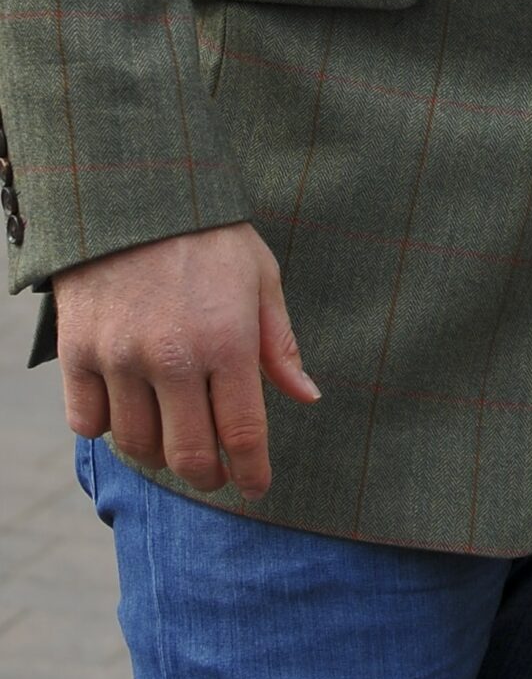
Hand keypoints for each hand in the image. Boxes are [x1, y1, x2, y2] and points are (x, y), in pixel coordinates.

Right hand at [54, 223, 319, 498]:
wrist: (133, 191)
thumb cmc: (208, 235)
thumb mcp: (260, 277)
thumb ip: (280, 344)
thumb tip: (308, 396)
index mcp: (228, 339)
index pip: (244, 433)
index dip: (252, 472)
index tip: (256, 487)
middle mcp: (174, 356)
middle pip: (188, 454)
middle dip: (207, 475)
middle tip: (214, 473)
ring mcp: (121, 356)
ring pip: (137, 445)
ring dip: (157, 454)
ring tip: (171, 438)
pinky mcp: (78, 351)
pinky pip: (87, 422)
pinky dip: (107, 427)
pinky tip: (126, 410)